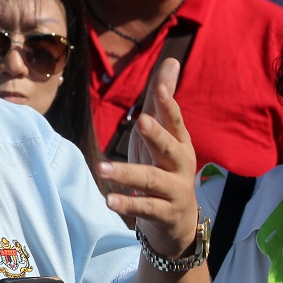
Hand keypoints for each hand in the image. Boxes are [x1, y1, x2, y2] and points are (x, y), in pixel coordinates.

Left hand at [97, 58, 198, 257]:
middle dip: (156, 135)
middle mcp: (180, 164)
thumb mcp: (163, 133)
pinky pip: (145, 207)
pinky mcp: (164, 213)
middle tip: (141, 121)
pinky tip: (108, 199)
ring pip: (151, 180)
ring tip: (102, 168)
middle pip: (169, 148)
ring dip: (126, 173)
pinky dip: (127, 203)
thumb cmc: (165, 167)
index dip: (168, 104)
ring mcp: (174, 190)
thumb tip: (171, 61)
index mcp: (180, 142)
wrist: (178, 221)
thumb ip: (162, 100)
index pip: (175, 120)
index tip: (160, 88)